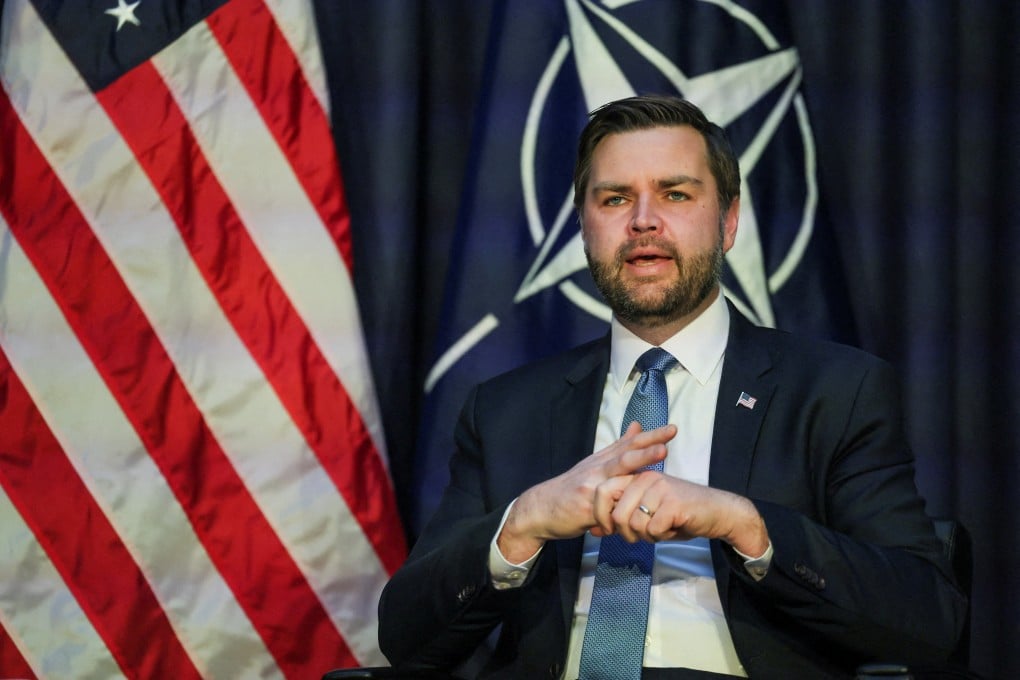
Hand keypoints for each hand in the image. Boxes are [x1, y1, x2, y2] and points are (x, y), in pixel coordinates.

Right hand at [496, 422, 676, 562]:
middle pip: (625, 455)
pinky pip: (606, 507)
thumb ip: (617, 448)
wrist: (541, 508)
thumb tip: (637, 426)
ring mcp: (590, 486)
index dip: (650, 436)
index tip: (672, 429)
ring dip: (638, 464)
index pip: (629, 444)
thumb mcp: (593, 465)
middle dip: (648, 447)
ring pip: (617, 474)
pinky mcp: (585, 506)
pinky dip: (621, 510)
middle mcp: (596, 469)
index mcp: (601, 461)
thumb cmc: (572, 488)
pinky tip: (636, 514)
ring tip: (656, 466)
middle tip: (668, 440)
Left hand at [594, 471, 769, 556]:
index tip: (607, 530)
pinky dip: (661, 537)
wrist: (717, 513)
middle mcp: (645, 478)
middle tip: (639, 536)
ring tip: (661, 530)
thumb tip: (593, 531)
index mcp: (636, 477)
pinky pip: (653, 529)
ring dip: (646, 536)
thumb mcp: (645, 514)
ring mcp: (660, 488)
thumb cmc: (679, 515)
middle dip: (625, 532)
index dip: (600, 516)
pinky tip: (671, 529)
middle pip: (617, 513)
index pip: (602, 492)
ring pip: (635, 524)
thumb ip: (620, 519)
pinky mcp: (673, 502)